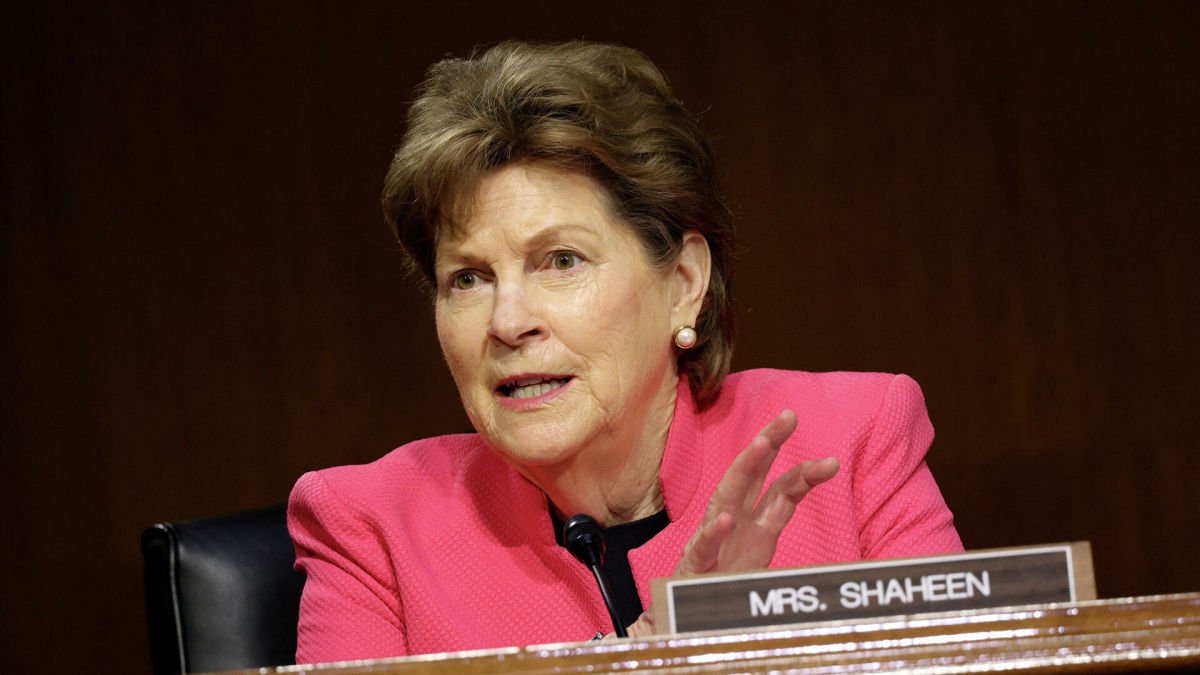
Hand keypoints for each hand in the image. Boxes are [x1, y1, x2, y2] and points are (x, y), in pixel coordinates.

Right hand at [624, 409, 838, 637]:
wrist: (682, 620)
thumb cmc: (721, 585)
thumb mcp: (760, 556)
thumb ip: (775, 526)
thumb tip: (810, 523)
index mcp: (752, 524)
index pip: (779, 490)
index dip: (803, 472)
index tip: (830, 462)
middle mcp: (734, 524)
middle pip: (753, 477)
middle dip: (770, 443)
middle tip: (789, 416)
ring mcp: (714, 543)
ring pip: (726, 498)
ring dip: (742, 470)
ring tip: (761, 445)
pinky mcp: (695, 568)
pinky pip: (704, 548)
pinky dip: (713, 534)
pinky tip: (725, 520)